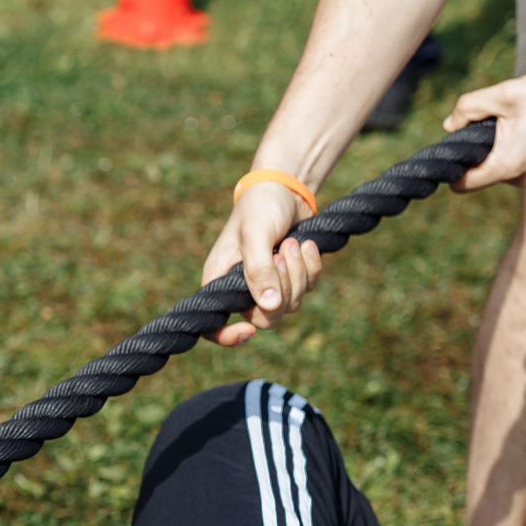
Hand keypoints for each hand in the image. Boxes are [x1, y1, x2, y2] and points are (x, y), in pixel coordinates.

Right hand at [198, 182, 324, 346]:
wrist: (284, 188)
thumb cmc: (259, 207)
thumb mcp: (256, 235)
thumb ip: (259, 270)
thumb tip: (268, 307)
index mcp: (219, 281)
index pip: (213, 326)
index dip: (227, 336)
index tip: (249, 330)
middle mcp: (241, 289)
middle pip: (265, 318)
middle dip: (282, 288)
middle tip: (283, 254)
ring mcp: (268, 286)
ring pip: (290, 304)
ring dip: (298, 273)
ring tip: (293, 243)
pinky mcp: (290, 278)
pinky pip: (307, 289)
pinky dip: (311, 268)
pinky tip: (308, 245)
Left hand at [444, 68, 525, 188]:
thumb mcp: (503, 94)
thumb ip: (468, 108)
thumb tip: (448, 126)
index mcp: (507, 167)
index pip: (460, 184)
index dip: (449, 166)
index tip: (450, 145)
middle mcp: (518, 179)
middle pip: (476, 169)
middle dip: (475, 145)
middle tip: (492, 116)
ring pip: (494, 162)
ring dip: (493, 141)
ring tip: (515, 116)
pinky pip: (510, 159)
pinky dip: (508, 142)